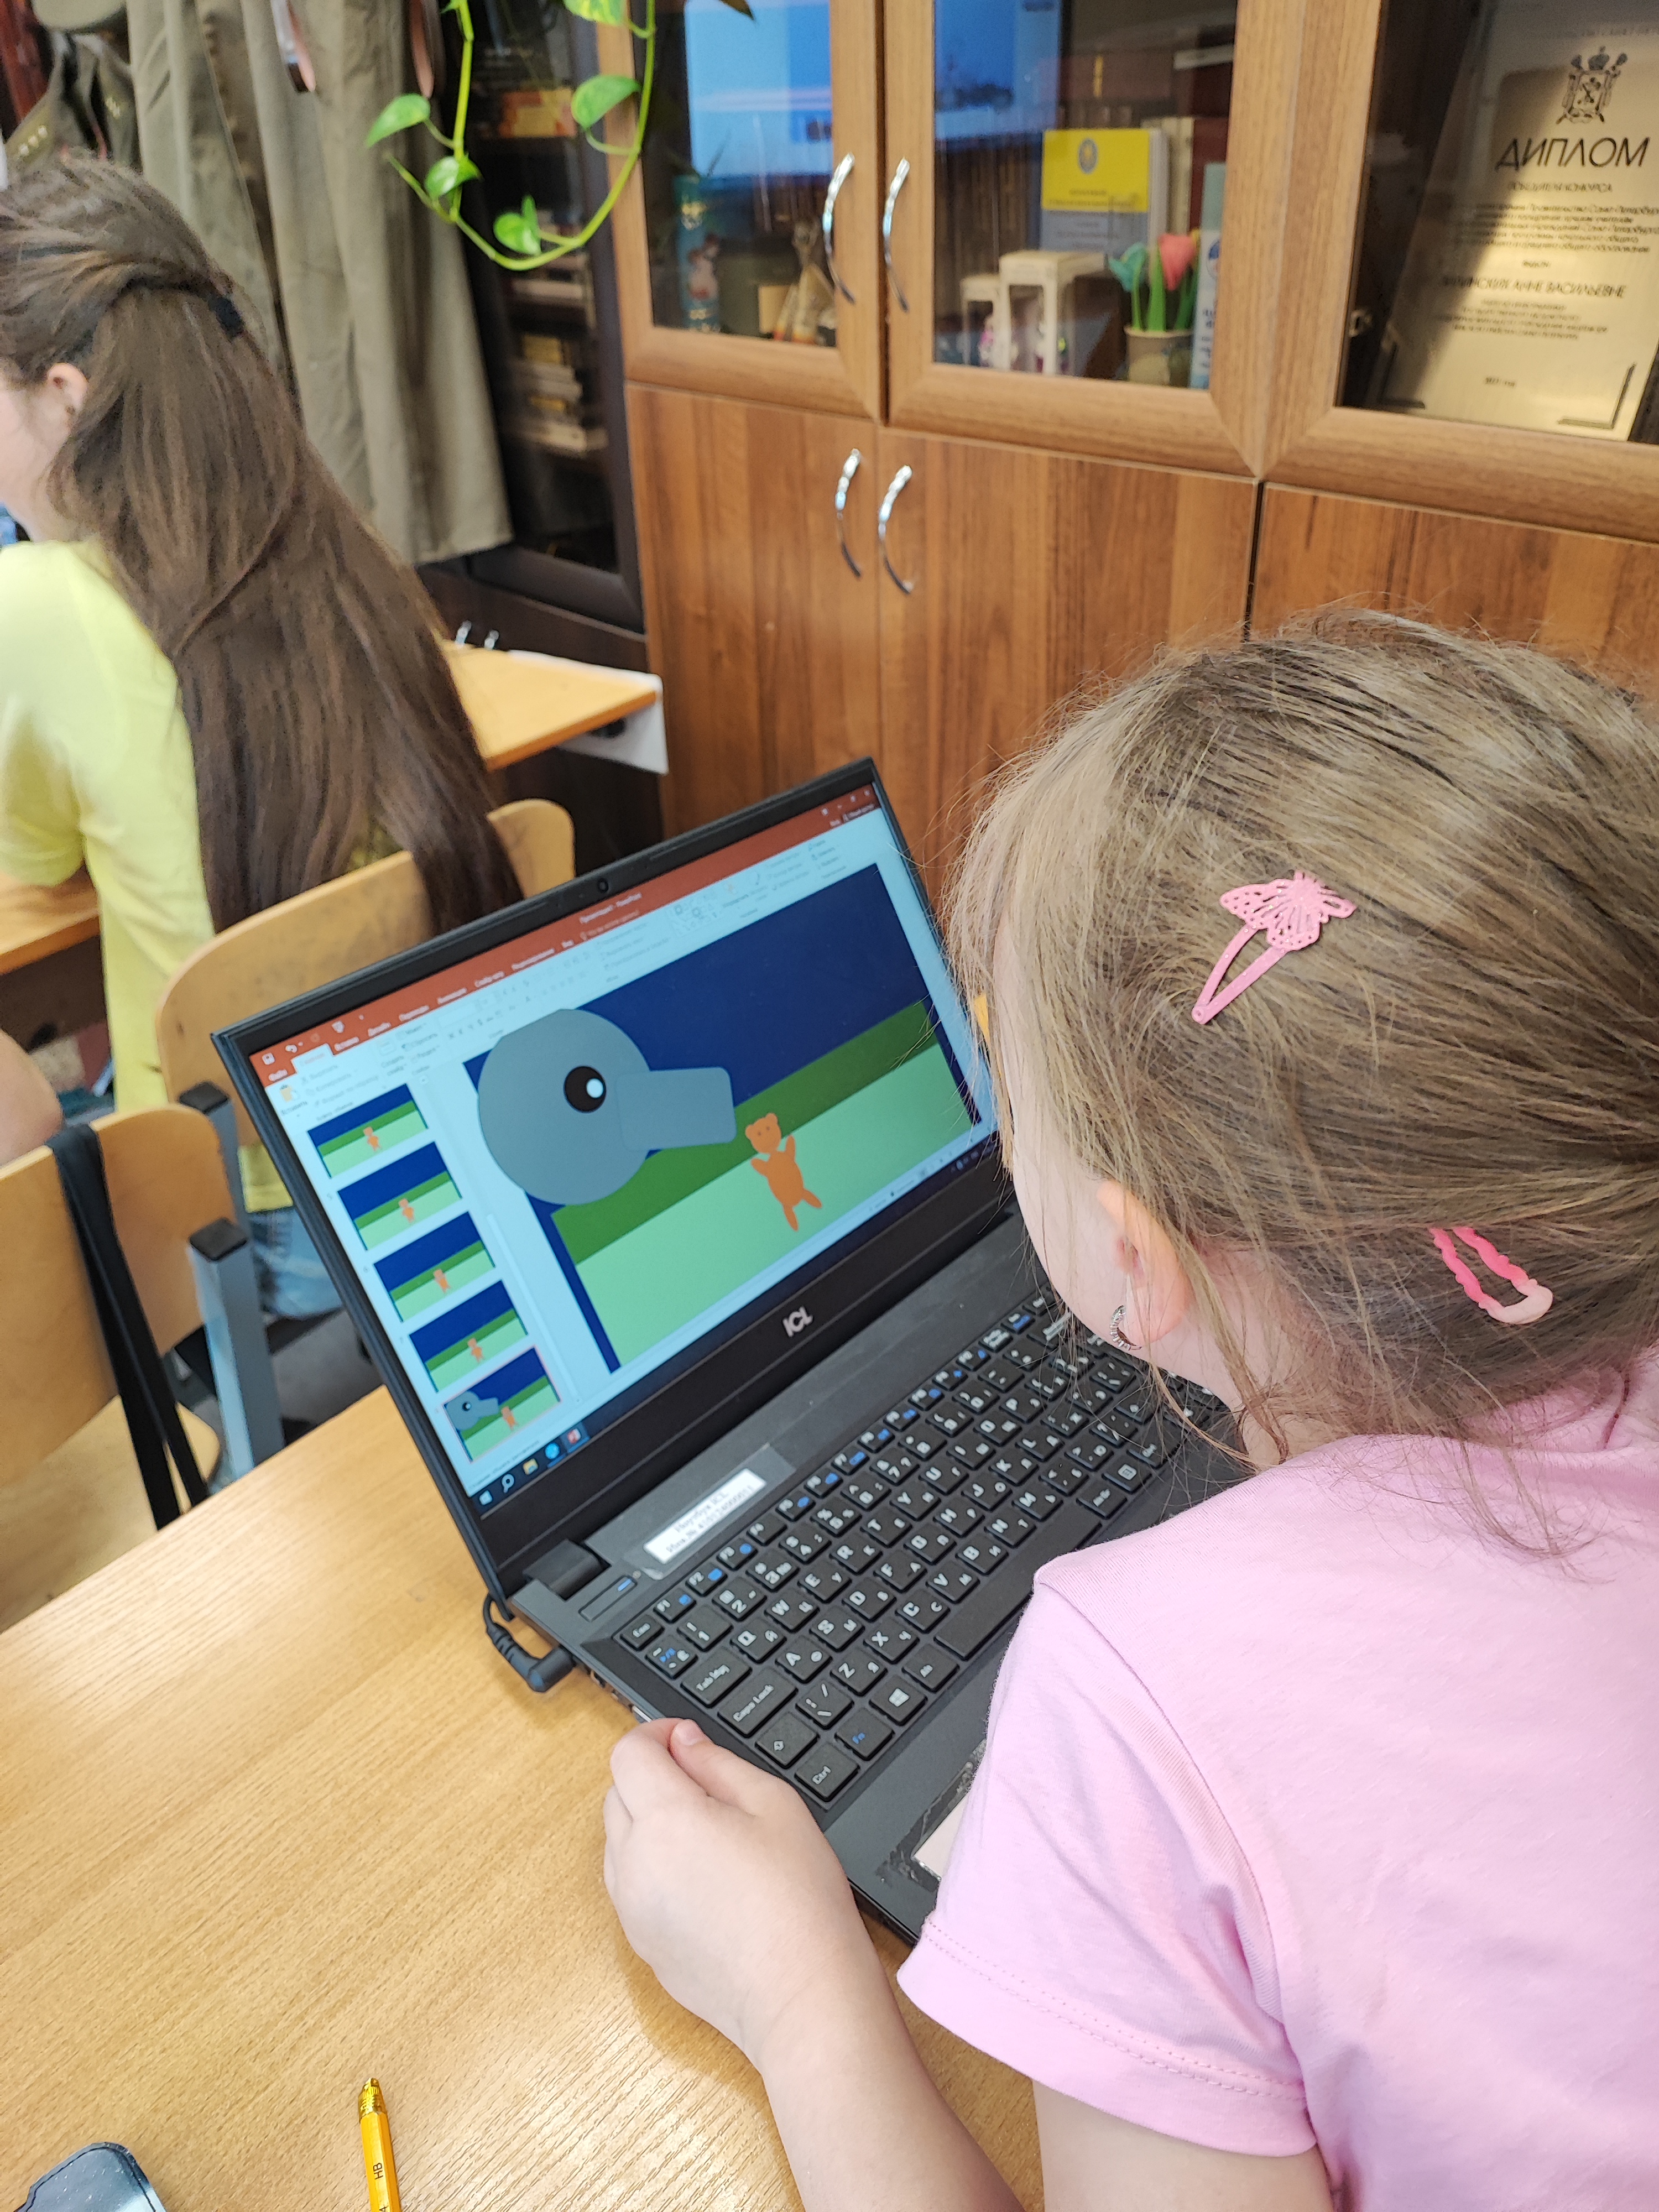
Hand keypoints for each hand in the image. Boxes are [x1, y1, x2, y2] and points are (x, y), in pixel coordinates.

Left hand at [603, 1717, 881, 2068]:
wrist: (801, 1997)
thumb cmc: (799, 1901)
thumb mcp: (774, 1805)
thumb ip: (718, 1764)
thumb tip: (683, 1743)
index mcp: (665, 1821)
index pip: (629, 1754)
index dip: (655, 1735)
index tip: (686, 1741)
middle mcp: (633, 1864)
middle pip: (618, 1795)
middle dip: (652, 1778)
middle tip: (707, 1788)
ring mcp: (631, 1910)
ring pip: (620, 1843)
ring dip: (649, 1824)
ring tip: (710, 1838)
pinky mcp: (642, 1945)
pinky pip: (631, 1887)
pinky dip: (654, 1870)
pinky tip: (705, 1882)